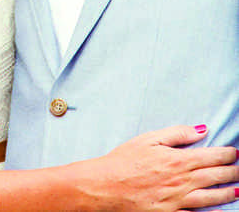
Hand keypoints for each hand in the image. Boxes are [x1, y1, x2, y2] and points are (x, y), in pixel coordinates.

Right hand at [82, 125, 238, 211]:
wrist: (107, 186)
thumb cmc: (125, 160)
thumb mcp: (149, 139)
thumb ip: (176, 133)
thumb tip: (201, 130)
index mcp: (177, 160)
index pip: (210, 156)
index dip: (226, 154)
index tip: (235, 152)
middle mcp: (182, 181)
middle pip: (214, 176)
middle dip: (231, 172)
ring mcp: (178, 200)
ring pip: (210, 197)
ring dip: (227, 192)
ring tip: (238, 190)